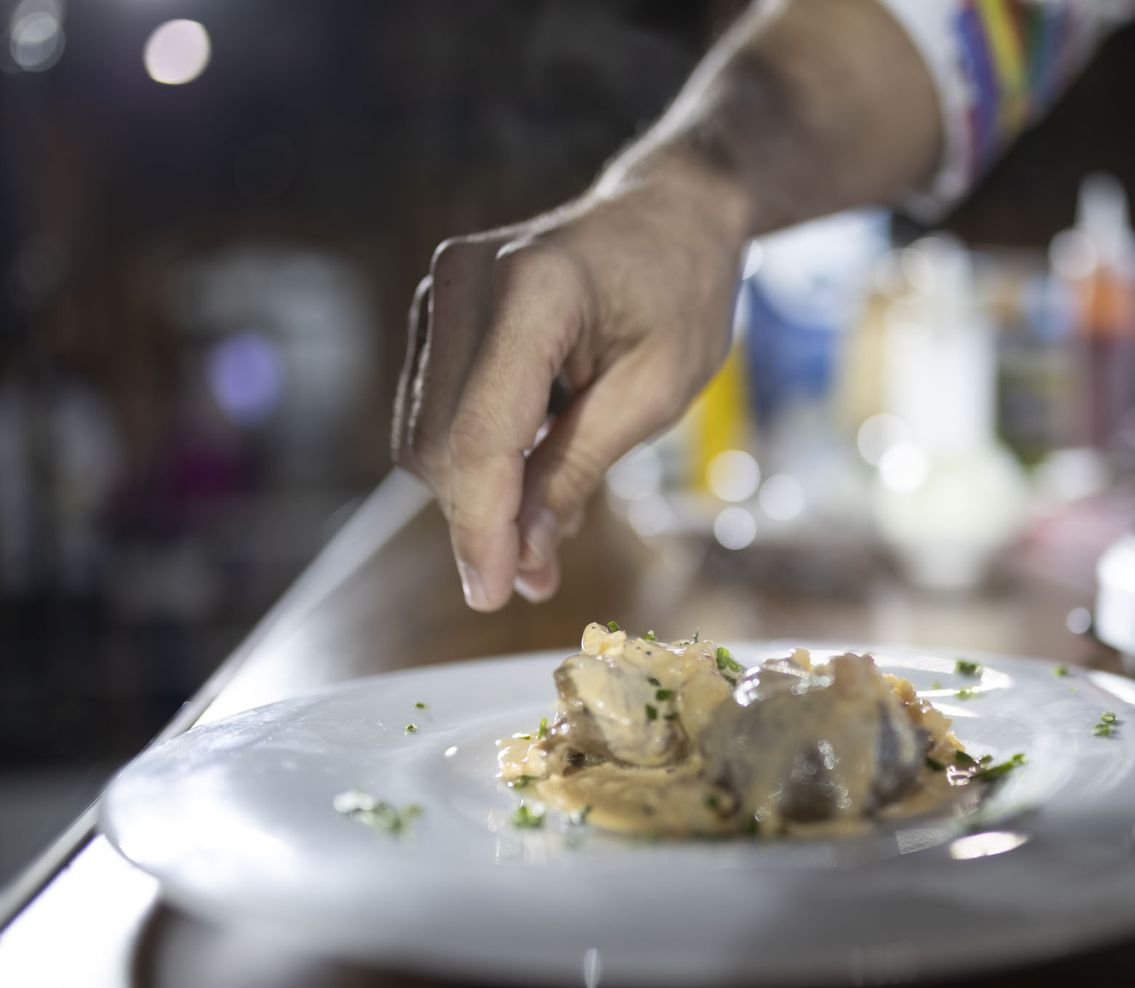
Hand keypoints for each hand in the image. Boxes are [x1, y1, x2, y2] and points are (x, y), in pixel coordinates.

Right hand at [393, 170, 745, 609]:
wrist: (669, 216)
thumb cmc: (681, 295)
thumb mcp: (655, 392)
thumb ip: (578, 469)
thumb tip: (522, 556)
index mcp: (533, 290)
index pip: (479, 436)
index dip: (481, 527)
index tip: (494, 594)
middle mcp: (466, 281)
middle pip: (438, 444)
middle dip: (481, 522)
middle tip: (540, 576)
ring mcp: (441, 290)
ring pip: (423, 437)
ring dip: (475, 496)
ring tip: (550, 522)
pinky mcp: (436, 311)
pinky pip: (431, 413)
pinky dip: (473, 460)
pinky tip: (530, 470)